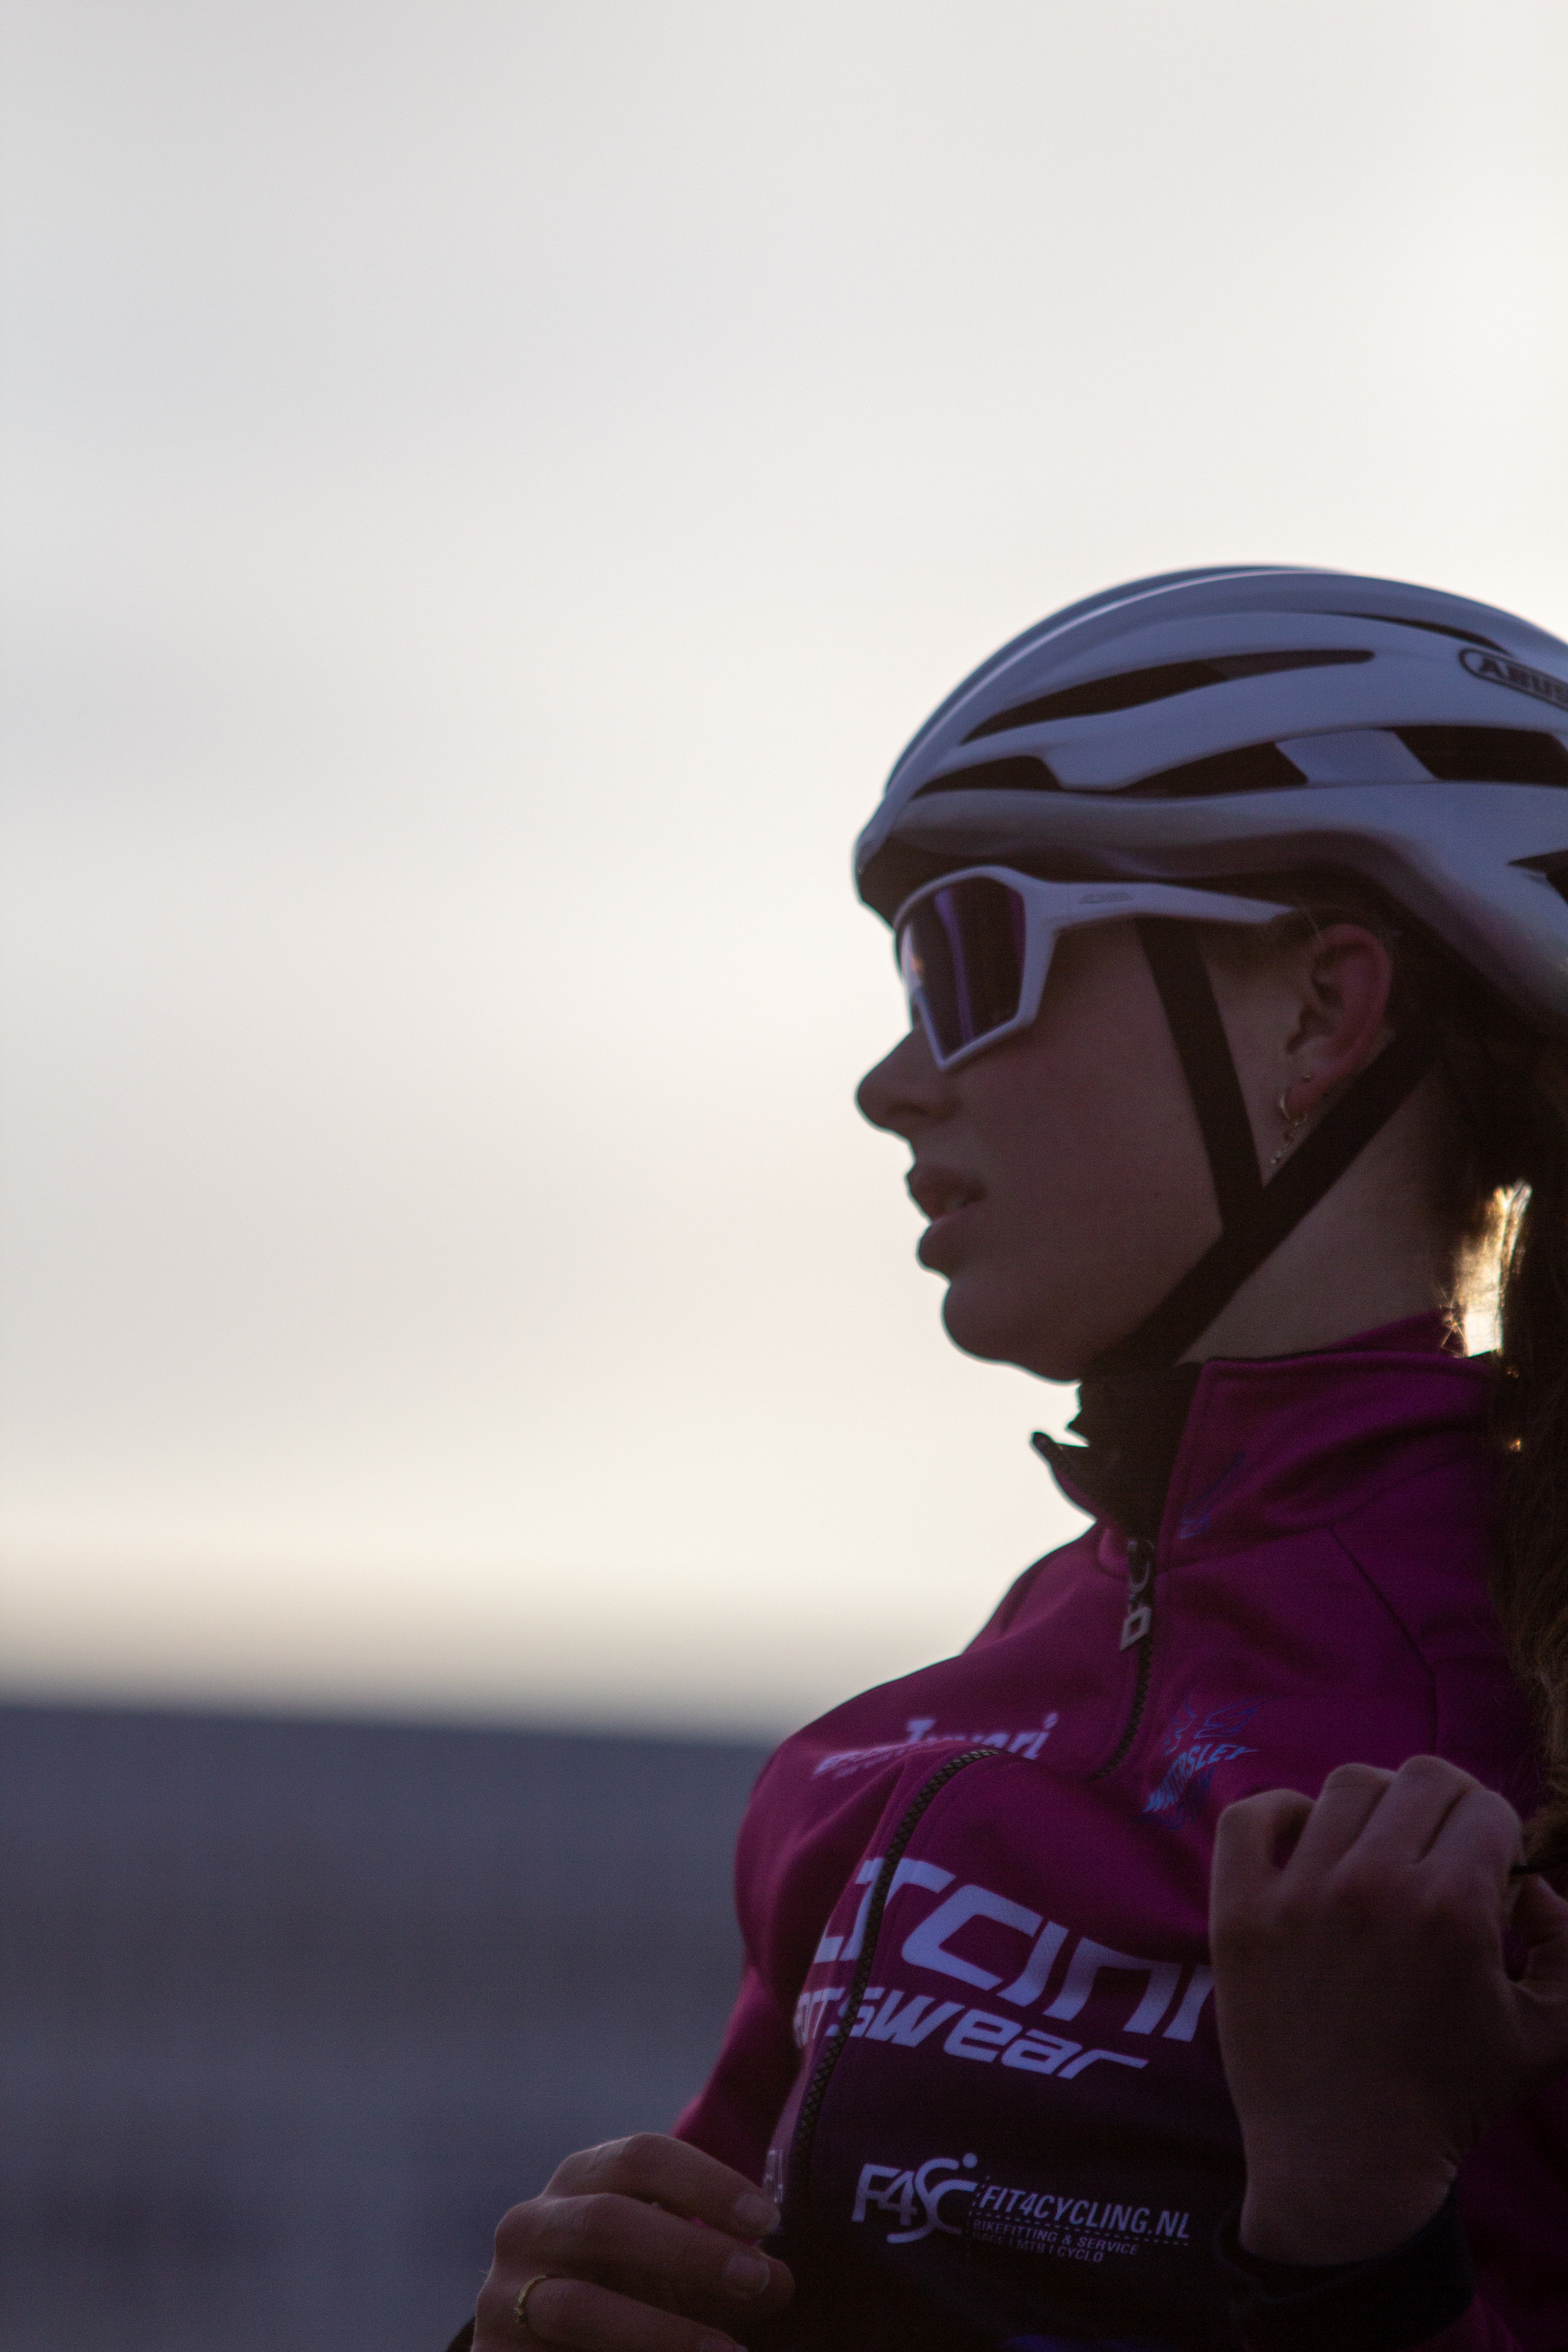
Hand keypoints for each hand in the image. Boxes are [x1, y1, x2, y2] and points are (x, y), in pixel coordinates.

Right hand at [472, 2132, 792, 2350]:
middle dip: (690, 2250)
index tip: (766, 2220)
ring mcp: (500, 2294)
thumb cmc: (624, 2296)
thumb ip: (728, 2270)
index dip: (705, 2181)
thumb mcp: (675, 2274)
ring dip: (660, 2332)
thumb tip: (781, 2280)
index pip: (640, 2155)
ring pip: (579, 2305)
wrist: (540, 2349)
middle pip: (608, 2219)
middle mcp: (529, 2224)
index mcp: (579, 2179)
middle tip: (756, 2280)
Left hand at [1210, 1755, 1567, 2264]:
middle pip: (1419, 1777)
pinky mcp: (1239, 1912)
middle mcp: (1374, 1887)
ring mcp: (1298, 1895)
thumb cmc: (1449, 2098)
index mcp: (1453, 1910)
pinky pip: (1249, 1816)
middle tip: (1440, 1849)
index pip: (1485, 1805)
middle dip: (1446, 1805)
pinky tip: (1306, 1842)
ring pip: (1344, 1786)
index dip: (1498, 1833)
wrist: (1344, 2161)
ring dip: (1374, 1808)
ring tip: (1379, 1852)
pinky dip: (1279, 1812)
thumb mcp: (1548, 2033)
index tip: (1488, 1867)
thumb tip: (1533, 1884)